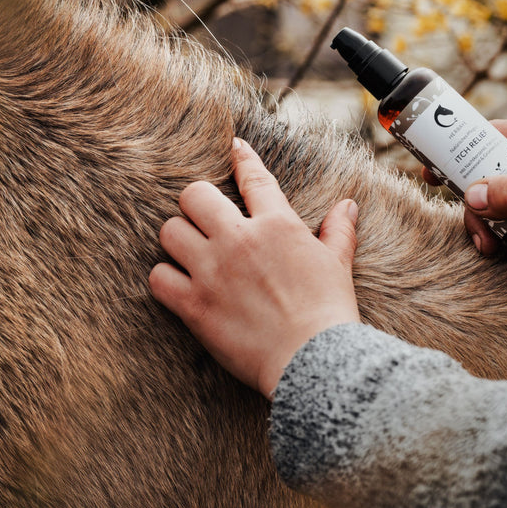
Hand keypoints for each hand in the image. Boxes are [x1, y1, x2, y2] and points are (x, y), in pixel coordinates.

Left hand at [149, 138, 360, 399]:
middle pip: (193, 196)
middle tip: (204, 223)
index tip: (233, 147)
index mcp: (277, 226)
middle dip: (196, 206)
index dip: (242, 158)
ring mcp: (213, 271)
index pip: (254, 178)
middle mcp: (240, 239)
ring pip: (169, 231)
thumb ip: (338, 231)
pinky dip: (165, 281)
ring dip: (177, 242)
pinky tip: (179, 287)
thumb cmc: (330, 313)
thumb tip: (348, 204)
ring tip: (189, 254)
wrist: (315, 361)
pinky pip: (158, 277)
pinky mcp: (194, 305)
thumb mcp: (339, 265)